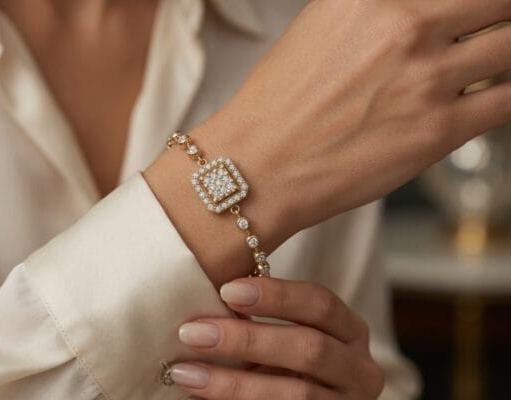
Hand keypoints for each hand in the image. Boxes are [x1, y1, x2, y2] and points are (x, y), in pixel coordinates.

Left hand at [170, 278, 383, 399]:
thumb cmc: (288, 365)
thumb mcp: (286, 338)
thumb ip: (261, 320)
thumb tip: (202, 307)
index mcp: (350, 331)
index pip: (321, 304)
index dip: (276, 295)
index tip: (226, 289)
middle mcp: (359, 369)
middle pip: (310, 348)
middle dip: (247, 340)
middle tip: (194, 332)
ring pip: (295, 395)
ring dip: (233, 383)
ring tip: (187, 372)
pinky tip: (200, 396)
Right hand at [191, 0, 510, 233]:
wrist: (260, 169)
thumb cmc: (281, 107)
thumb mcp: (323, 27)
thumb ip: (381, 10)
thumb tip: (423, 11)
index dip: (473, 1)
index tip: (476, 10)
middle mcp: (404, 26)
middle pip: (497, 2)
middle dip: (497, 15)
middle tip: (490, 28)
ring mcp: (426, 78)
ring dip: (503, 52)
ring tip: (484, 64)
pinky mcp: (439, 130)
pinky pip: (509, 99)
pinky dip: (505, 95)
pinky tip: (489, 97)